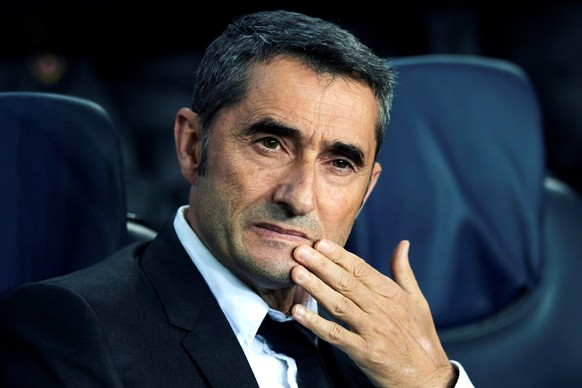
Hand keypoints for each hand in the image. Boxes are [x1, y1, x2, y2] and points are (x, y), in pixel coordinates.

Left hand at [291, 239, 456, 387]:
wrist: (428, 378)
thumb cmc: (421, 337)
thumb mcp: (417, 300)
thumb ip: (404, 271)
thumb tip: (402, 244)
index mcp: (391, 294)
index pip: (361, 269)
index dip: (340, 255)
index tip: (321, 242)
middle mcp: (380, 309)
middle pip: (346, 283)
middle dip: (321, 265)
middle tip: (300, 250)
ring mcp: (371, 331)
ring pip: (339, 305)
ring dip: (316, 288)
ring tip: (297, 273)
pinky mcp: (363, 352)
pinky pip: (335, 335)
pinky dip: (316, 323)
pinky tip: (298, 312)